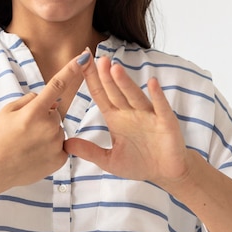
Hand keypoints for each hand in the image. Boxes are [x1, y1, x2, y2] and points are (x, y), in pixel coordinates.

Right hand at [0, 53, 85, 224]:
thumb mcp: (8, 110)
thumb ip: (31, 100)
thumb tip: (49, 100)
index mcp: (34, 111)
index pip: (57, 85)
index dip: (72, 69)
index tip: (85, 56)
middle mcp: (48, 126)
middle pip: (54, 112)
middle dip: (44, 117)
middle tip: (24, 131)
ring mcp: (55, 144)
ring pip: (57, 129)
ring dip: (47, 133)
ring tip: (27, 145)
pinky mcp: (60, 159)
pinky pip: (60, 146)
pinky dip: (50, 148)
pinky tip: (34, 154)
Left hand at [64, 52, 190, 188]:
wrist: (166, 173)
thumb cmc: (139, 164)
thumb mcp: (109, 160)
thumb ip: (89, 151)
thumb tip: (65, 145)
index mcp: (116, 118)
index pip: (101, 95)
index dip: (91, 80)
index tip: (81, 62)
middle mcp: (131, 112)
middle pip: (115, 91)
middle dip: (106, 76)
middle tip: (97, 59)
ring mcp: (149, 115)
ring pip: (134, 96)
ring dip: (125, 83)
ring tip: (115, 68)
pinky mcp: (166, 123)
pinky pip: (161, 107)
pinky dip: (157, 96)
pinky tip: (152, 83)